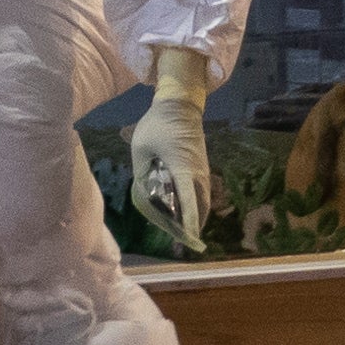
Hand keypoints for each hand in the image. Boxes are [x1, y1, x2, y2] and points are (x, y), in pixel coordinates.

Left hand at [127, 46, 213, 250]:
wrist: (179, 104)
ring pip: (204, 200)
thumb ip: (142, 174)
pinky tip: (183, 210)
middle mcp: (198, 173)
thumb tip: (144, 195)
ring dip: (195, 216)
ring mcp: (203, 170)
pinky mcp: (203, 167)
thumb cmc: (158, 125)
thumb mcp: (140, 149)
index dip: (190, 224)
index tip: (189, 240)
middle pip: (201, 207)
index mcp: (182, 169)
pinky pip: (202, 192)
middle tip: (179, 241)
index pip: (190, 202)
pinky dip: (196, 205)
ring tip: (180, 230)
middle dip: (192, 226)